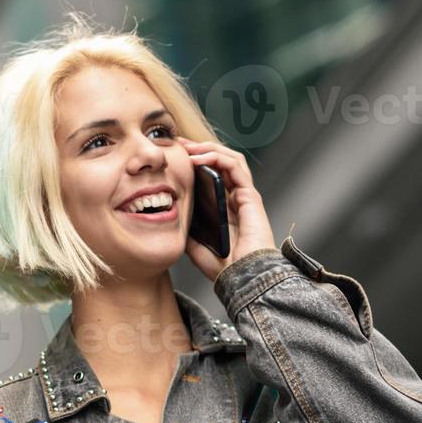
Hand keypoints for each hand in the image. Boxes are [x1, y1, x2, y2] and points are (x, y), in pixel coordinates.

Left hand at [177, 137, 276, 281]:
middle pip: (220, 163)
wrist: (241, 278)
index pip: (211, 176)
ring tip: (187, 147)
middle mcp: (235, 199)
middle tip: (178, 144)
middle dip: (199, 149)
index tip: (172, 157)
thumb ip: (187, 230)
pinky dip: (217, 157)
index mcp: (224, 208)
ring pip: (230, 159)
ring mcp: (244, 196)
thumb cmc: (223, 267)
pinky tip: (199, 158)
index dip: (194, 163)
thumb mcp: (194, 245)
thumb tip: (171, 219)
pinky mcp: (251, 196)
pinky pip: (236, 167)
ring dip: (208, 148)